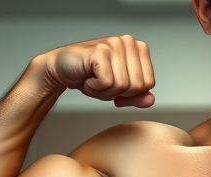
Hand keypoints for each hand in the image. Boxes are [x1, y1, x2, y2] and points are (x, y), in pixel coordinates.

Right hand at [39, 35, 155, 107]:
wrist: (60, 70)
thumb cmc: (89, 76)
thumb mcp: (118, 90)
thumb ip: (136, 96)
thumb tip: (150, 100)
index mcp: (137, 48)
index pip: (148, 83)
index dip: (130, 92)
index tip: (114, 85)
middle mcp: (127, 42)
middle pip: (136, 85)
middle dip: (117, 92)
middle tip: (101, 82)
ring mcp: (114, 44)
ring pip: (122, 85)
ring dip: (104, 91)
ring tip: (93, 79)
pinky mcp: (100, 51)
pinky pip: (107, 83)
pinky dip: (95, 88)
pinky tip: (88, 77)